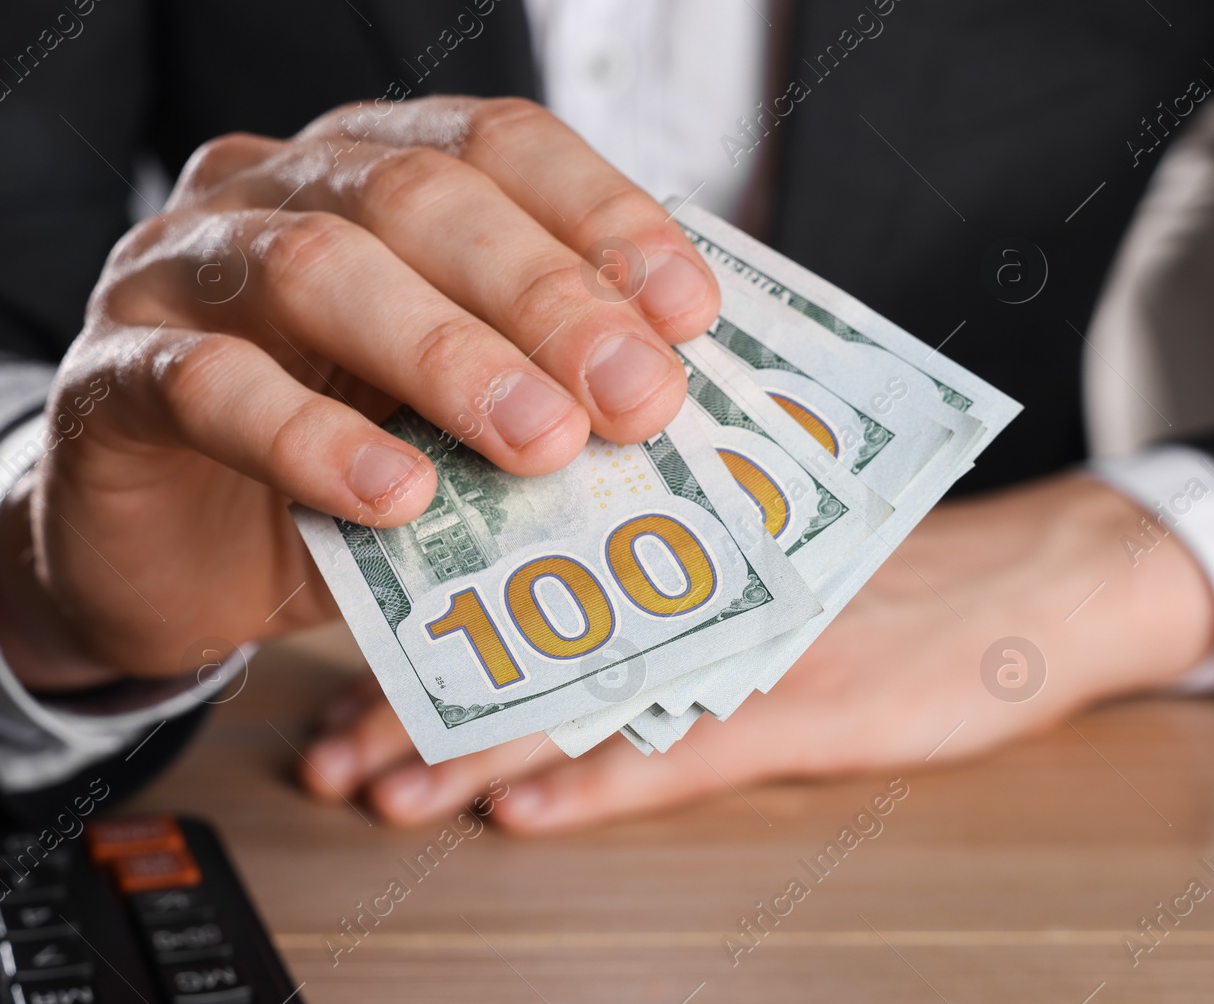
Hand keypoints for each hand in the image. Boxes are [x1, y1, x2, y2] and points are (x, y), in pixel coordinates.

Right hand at [0, 96, 719, 687]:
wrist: (161, 563)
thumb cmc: (324, 480)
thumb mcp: (441, 425)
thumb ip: (525, 391)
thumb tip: (665, 399)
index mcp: (361, 174)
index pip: (493, 143)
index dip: (599, 214)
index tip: (689, 311)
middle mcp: (265, 191)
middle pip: (416, 197)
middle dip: (543, 295)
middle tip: (635, 397)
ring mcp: (174, 271)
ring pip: (315, 268)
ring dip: (445, 354)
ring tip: (539, 443)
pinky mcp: (109, 375)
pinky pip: (208, 383)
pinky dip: (309, 437)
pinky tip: (393, 496)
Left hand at [299, 474, 1213, 831]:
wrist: (1017, 583)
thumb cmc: (875, 555)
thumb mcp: (753, 532)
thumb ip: (649, 552)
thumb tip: (527, 580)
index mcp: (666, 536)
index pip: (515, 584)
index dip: (420, 635)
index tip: (338, 675)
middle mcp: (689, 579)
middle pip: (524, 648)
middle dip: (416, 707)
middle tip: (329, 750)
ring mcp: (741, 642)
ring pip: (583, 703)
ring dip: (479, 756)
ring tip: (391, 791)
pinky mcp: (805, 704)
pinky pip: (684, 753)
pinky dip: (603, 788)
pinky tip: (529, 814)